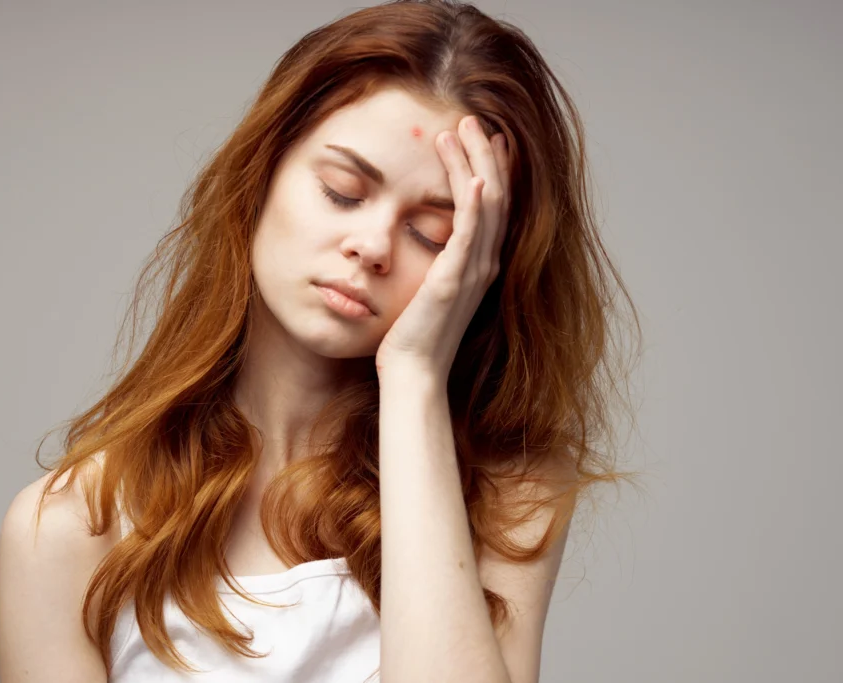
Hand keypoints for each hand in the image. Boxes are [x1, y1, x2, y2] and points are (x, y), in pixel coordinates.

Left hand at [375, 115, 510, 382]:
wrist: (413, 374)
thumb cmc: (414, 337)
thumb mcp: (428, 292)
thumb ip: (438, 266)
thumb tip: (428, 244)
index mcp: (479, 265)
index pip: (494, 205)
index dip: (493, 168)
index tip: (485, 138)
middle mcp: (484, 263)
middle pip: (496, 195)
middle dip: (485, 153)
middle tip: (472, 119)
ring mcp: (473, 271)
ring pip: (485, 203)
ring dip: (475, 162)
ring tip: (460, 128)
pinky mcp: (453, 279)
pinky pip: (470, 232)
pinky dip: (473, 200)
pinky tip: (473, 173)